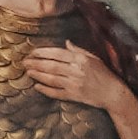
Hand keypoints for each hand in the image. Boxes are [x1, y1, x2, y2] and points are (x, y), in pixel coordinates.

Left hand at [21, 40, 136, 129]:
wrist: (113, 93)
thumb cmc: (105, 74)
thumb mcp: (94, 58)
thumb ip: (78, 50)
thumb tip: (66, 42)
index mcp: (81, 59)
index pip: (57, 53)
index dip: (43, 52)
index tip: (33, 52)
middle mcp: (76, 71)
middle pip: (51, 66)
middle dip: (36, 63)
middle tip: (24, 62)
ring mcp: (74, 84)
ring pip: (51, 78)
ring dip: (38, 75)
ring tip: (28, 72)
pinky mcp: (74, 96)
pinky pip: (56, 93)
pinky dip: (46, 90)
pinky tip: (37, 86)